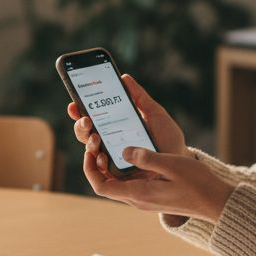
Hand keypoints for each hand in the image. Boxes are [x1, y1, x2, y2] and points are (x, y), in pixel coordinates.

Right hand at [65, 74, 186, 171]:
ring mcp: (112, 160)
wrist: (181, 161)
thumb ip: (140, 97)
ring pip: (89, 151)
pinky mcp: (117, 177)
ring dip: (87, 142)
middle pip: (85, 133)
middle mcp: (110, 143)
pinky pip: (99, 173)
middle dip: (80, 125)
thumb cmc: (167, 138)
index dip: (80, 111)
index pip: (92, 117)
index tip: (74, 103)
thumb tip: (124, 78)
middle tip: (86, 119)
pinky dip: (95, 164)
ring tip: (95, 136)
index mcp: (115, 126)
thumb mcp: (155, 114)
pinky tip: (100, 156)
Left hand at [81, 145, 235, 220]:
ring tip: (111, 143)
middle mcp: (138, 199)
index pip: (101, 186)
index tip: (90, 151)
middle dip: (97, 163)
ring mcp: (145, 199)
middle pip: (106, 184)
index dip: (89, 169)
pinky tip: (131, 151)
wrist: (215, 202)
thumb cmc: (197, 183)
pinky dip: (124, 168)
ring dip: (110, 165)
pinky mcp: (152, 195)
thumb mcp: (171, 164)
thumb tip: (124, 151)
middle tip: (98, 140)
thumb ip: (146, 157)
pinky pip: (130, 182)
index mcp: (139, 194)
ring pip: (117, 182)